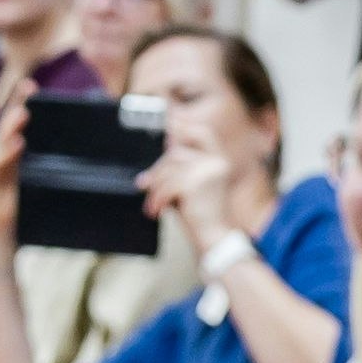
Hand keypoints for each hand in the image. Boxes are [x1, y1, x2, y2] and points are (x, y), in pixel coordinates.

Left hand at [141, 131, 238, 246]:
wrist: (213, 238)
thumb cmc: (200, 215)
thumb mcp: (190, 186)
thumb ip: (180, 168)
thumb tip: (164, 144)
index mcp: (218, 161)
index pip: (203, 133)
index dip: (185, 127)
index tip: (170, 123)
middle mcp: (217, 163)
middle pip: (176, 154)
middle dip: (157, 170)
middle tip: (143, 184)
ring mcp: (208, 172)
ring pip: (169, 170)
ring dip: (156, 188)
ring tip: (154, 205)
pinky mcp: (196, 184)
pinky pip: (167, 185)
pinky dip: (158, 199)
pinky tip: (156, 211)